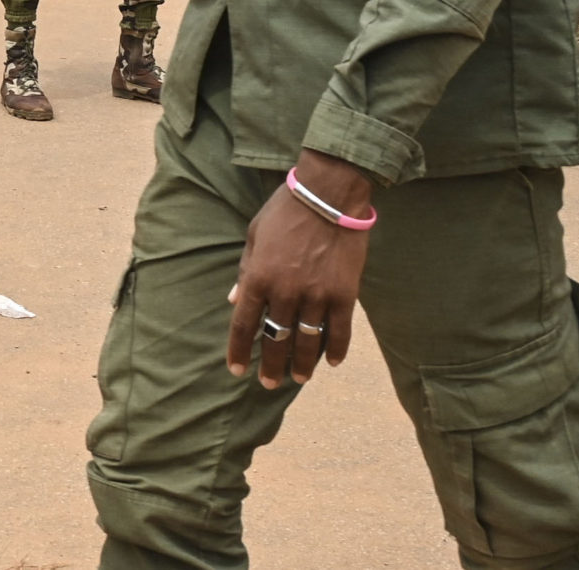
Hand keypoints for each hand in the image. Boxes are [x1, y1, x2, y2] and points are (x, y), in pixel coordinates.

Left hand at [226, 149, 372, 389]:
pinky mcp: (344, 295)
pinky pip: (339, 333)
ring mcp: (316, 297)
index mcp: (258, 278)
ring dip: (301, 365)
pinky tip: (330, 362)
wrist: (327, 195)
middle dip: (270, 366)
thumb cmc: (285, 211)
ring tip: (298, 378)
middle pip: (275, 340)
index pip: (243, 325)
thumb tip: (234, 301)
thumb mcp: (254, 237)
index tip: (236, 369)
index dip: (238, 350)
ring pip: (307, 343)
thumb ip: (245, 272)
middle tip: (269, 383)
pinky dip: (335, 350)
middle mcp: (285, 293)